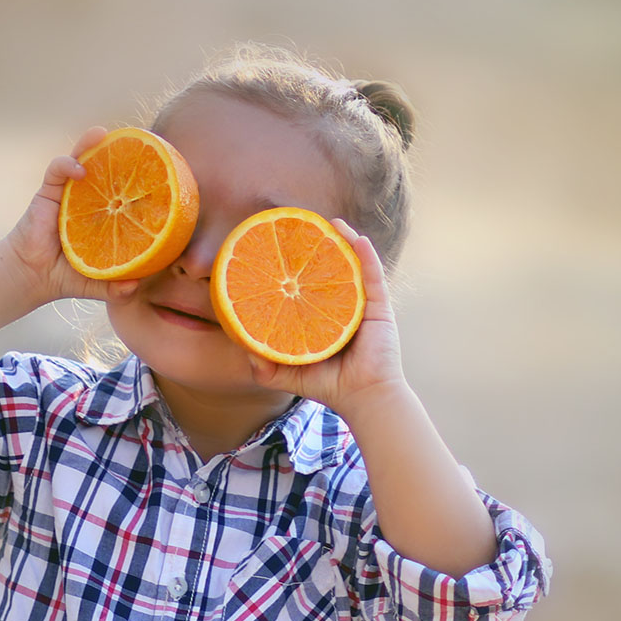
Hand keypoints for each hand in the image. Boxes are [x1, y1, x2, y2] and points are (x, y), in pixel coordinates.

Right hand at [3, 126, 139, 304]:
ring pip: (81, 159)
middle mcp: (90, 198)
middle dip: (120, 151)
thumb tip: (137, 286)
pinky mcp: (48, 192)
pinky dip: (68, 165)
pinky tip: (79, 170)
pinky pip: (57, 170)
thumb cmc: (69, 276)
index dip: (139, 177)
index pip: (125, 190)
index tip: (160, 166)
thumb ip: (118, 288)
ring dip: (91, 144)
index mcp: (107, 214)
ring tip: (103, 134)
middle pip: (107, 168)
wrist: (33, 277)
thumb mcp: (100, 284)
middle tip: (137, 137)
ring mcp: (69, 193)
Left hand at [246, 219, 407, 416]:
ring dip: (344, 242)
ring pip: (353, 266)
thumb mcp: (287, 375)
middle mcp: (343, 307)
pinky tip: (357, 239)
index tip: (282, 249)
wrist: (364, 398)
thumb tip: (240, 345)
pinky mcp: (379, 309)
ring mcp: (363, 305)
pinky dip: (367, 257)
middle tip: (304, 227)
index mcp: (324, 318)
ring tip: (331, 223)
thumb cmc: (329, 386)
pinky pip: (373, 276)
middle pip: (331, 270)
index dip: (298, 268)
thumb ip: (264, 366)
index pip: (310, 287)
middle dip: (320, 248)